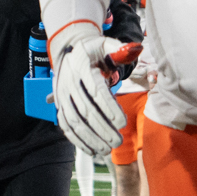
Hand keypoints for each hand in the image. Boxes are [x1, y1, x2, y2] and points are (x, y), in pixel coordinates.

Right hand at [51, 22, 127, 156]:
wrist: (70, 51)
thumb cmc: (94, 51)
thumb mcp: (106, 45)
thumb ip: (122, 49)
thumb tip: (137, 49)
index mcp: (81, 66)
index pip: (94, 90)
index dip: (108, 107)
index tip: (122, 122)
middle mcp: (68, 82)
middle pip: (85, 109)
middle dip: (102, 128)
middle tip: (118, 141)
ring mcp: (61, 95)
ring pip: (73, 120)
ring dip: (90, 137)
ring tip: (107, 149)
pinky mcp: (59, 106)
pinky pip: (65, 125)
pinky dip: (77, 140)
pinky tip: (92, 150)